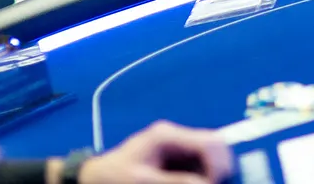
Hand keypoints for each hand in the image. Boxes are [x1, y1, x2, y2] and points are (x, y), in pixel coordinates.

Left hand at [81, 120, 232, 183]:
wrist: (93, 178)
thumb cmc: (114, 177)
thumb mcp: (143, 181)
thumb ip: (176, 182)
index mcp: (167, 135)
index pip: (207, 141)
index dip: (218, 163)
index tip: (218, 182)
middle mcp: (176, 137)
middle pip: (213, 145)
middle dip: (219, 167)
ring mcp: (176, 146)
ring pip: (209, 155)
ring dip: (212, 171)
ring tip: (208, 183)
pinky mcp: (175, 158)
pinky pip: (199, 164)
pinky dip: (203, 174)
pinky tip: (199, 182)